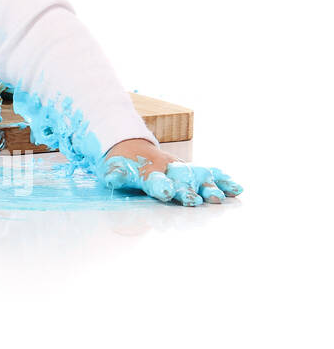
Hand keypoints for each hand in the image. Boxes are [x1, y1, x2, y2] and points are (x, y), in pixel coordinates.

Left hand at [100, 139, 242, 205]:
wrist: (132, 147)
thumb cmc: (125, 166)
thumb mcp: (114, 170)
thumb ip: (116, 175)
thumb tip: (111, 178)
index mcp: (148, 172)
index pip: (155, 180)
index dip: (162, 186)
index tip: (167, 193)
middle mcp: (168, 169)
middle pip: (181, 179)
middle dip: (189, 189)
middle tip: (198, 200)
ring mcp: (182, 169)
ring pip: (198, 176)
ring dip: (210, 186)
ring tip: (219, 198)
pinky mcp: (192, 170)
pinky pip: (210, 173)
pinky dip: (223, 180)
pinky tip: (237, 189)